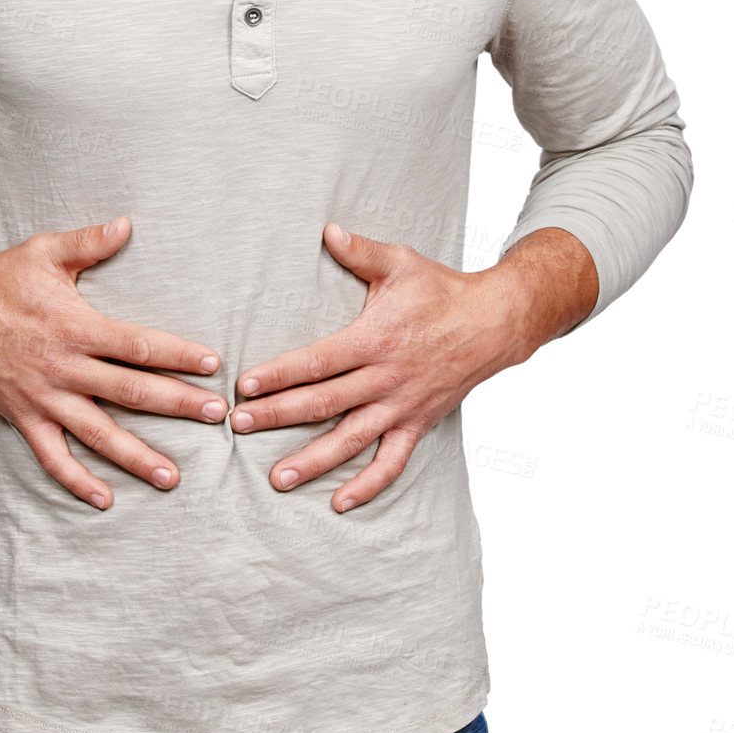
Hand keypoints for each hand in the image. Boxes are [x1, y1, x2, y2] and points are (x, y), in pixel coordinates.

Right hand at [0, 217, 224, 509]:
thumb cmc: (0, 277)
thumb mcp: (45, 251)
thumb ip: (88, 242)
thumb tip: (127, 223)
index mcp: (76, 327)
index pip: (139, 346)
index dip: (178, 355)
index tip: (212, 365)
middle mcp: (64, 368)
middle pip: (131, 392)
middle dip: (177, 405)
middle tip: (216, 417)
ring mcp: (44, 398)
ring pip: (98, 434)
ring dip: (136, 457)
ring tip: (172, 476)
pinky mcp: (24, 417)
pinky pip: (53, 457)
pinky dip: (78, 481)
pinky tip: (105, 499)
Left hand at [228, 224, 576, 512]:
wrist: (495, 321)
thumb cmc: (442, 289)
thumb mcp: (401, 262)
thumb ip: (360, 251)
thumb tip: (326, 230)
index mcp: (374, 338)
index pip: (317, 361)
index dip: (279, 374)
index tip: (246, 385)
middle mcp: (386, 378)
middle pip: (324, 403)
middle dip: (278, 416)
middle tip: (239, 426)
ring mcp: (403, 405)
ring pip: (352, 440)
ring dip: (314, 461)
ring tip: (278, 478)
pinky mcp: (419, 423)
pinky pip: (392, 462)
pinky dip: (368, 485)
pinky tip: (340, 502)